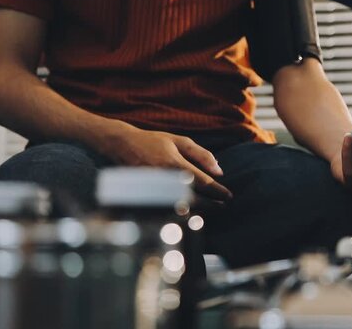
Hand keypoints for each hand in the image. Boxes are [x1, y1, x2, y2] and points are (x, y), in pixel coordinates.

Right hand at [102, 125, 232, 200]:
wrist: (122, 145)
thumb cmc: (153, 141)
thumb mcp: (179, 141)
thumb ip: (202, 155)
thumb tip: (219, 171)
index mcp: (175, 164)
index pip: (203, 183)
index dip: (218, 191)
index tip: (228, 196)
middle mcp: (165, 179)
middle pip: (195, 199)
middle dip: (211, 204)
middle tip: (222, 206)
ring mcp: (154, 190)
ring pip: (182, 207)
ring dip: (198, 210)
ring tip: (210, 208)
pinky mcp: (147, 196)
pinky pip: (169, 208)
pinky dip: (182, 211)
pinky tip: (191, 210)